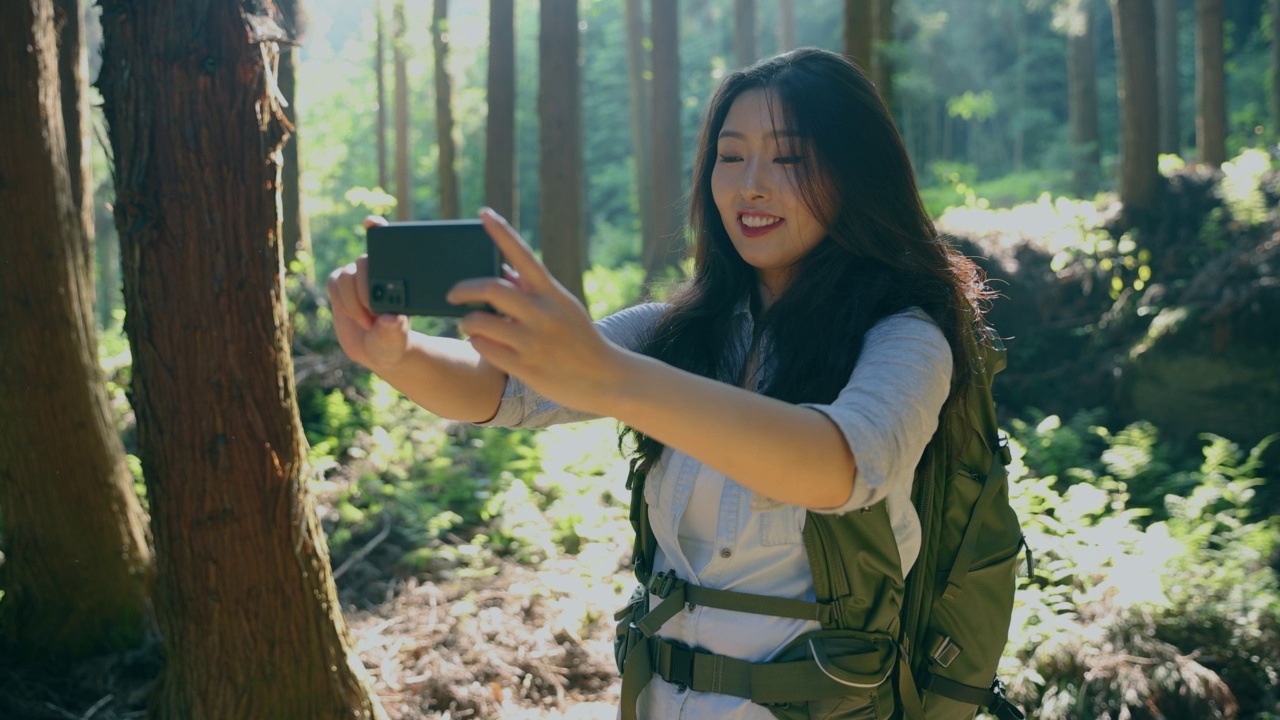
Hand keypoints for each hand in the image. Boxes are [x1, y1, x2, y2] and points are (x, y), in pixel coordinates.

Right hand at [325, 216, 412, 370]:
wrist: (378, 349)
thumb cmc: (393, 341)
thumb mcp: (396, 340)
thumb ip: (394, 330)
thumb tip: (390, 317)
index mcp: (400, 274)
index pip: (390, 244)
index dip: (379, 229)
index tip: (373, 223)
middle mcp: (378, 270)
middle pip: (364, 262)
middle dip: (366, 290)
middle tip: (375, 314)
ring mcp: (357, 275)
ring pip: (346, 276)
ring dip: (354, 302)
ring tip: (368, 321)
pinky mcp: (340, 284)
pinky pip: (333, 284)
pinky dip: (342, 303)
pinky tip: (354, 316)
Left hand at [447, 208, 627, 414]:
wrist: (605, 378)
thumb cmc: (579, 339)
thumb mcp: (563, 308)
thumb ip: (533, 290)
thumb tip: (503, 271)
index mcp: (552, 293)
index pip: (523, 253)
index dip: (501, 231)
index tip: (483, 213)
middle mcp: (543, 313)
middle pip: (491, 288)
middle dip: (463, 289)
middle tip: (452, 295)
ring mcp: (534, 341)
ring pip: (480, 322)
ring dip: (466, 321)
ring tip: (467, 323)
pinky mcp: (526, 367)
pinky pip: (485, 349)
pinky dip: (476, 342)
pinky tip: (480, 342)